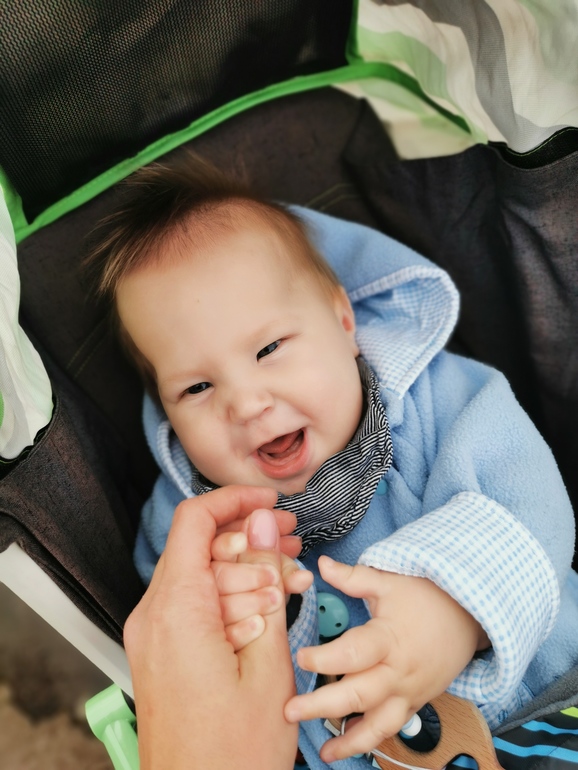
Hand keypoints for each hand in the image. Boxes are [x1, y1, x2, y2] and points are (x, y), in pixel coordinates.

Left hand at [124, 486, 298, 769]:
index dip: (236, 500)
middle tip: (293, 543)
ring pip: (201, 573)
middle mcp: (154, 615)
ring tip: (290, 578)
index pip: (195, 521)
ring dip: (246, 570)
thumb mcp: (267, 661)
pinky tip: (268, 605)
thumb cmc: (232, 753)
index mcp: (176, 611)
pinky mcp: (162, 648)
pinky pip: (195, 602)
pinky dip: (232, 596)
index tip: (271, 502)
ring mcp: (155, 633)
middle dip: (250, 538)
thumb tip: (260, 524)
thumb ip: (262, 581)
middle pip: (200, 545)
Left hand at [285, 555, 488, 761]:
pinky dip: (370, 741)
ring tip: (323, 753)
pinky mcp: (414, 703)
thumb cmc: (427, 596)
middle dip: (322, 706)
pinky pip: (391, 728)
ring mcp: (408, 692)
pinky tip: (346, 749)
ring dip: (350, 741)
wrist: (469, 616)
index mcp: (389, 639)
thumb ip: (353, 577)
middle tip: (290, 710)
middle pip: (359, 695)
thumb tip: (322, 565)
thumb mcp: (390, 581)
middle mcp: (398, 671)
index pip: (354, 654)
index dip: (325, 659)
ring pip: (379, 724)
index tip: (301, 657)